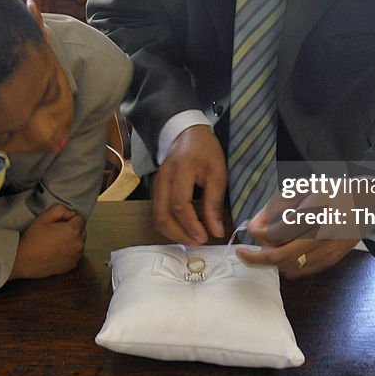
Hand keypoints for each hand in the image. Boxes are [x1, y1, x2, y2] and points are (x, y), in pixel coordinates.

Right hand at [10, 204, 85, 279]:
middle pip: (81, 231)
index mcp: (74, 230)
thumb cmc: (33, 239)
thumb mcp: (44, 217)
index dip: (68, 218)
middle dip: (71, 229)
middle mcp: (79, 244)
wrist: (24, 260)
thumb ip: (60, 209)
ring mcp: (76, 256)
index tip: (58, 223)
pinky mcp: (72, 265)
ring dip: (71, 241)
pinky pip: (74, 254)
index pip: (80, 218)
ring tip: (54, 243)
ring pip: (78, 243)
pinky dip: (68, 252)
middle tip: (55, 232)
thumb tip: (69, 212)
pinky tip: (55, 252)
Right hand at [152, 125, 226, 244]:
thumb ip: (215, 203)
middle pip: (162, 215)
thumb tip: (216, 232)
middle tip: (197, 243)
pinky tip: (183, 229)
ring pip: (157, 216)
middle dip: (179, 234)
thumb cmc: (205, 151)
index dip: (191, 225)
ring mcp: (156, 183)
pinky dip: (169, 224)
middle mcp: (163, 178)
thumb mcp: (218, 173)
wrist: (187, 132)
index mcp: (180, 170)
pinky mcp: (156, 188)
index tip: (205, 237)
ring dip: (172, 232)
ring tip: (191, 239)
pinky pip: (158, 211)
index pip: (180, 205)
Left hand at [237, 191, 370, 277]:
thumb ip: (277, 205)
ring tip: (267, 248)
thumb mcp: (303, 188)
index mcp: (312, 211)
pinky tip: (284, 254)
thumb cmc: (331, 191)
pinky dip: (286, 265)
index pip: (275, 232)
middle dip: (255, 257)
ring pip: (288, 266)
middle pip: (278, 256)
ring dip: (272, 260)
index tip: (250, 229)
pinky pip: (301, 270)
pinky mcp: (331, 260)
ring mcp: (326, 250)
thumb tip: (255, 225)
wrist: (366, 203)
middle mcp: (320, 234)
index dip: (257, 233)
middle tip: (244, 253)